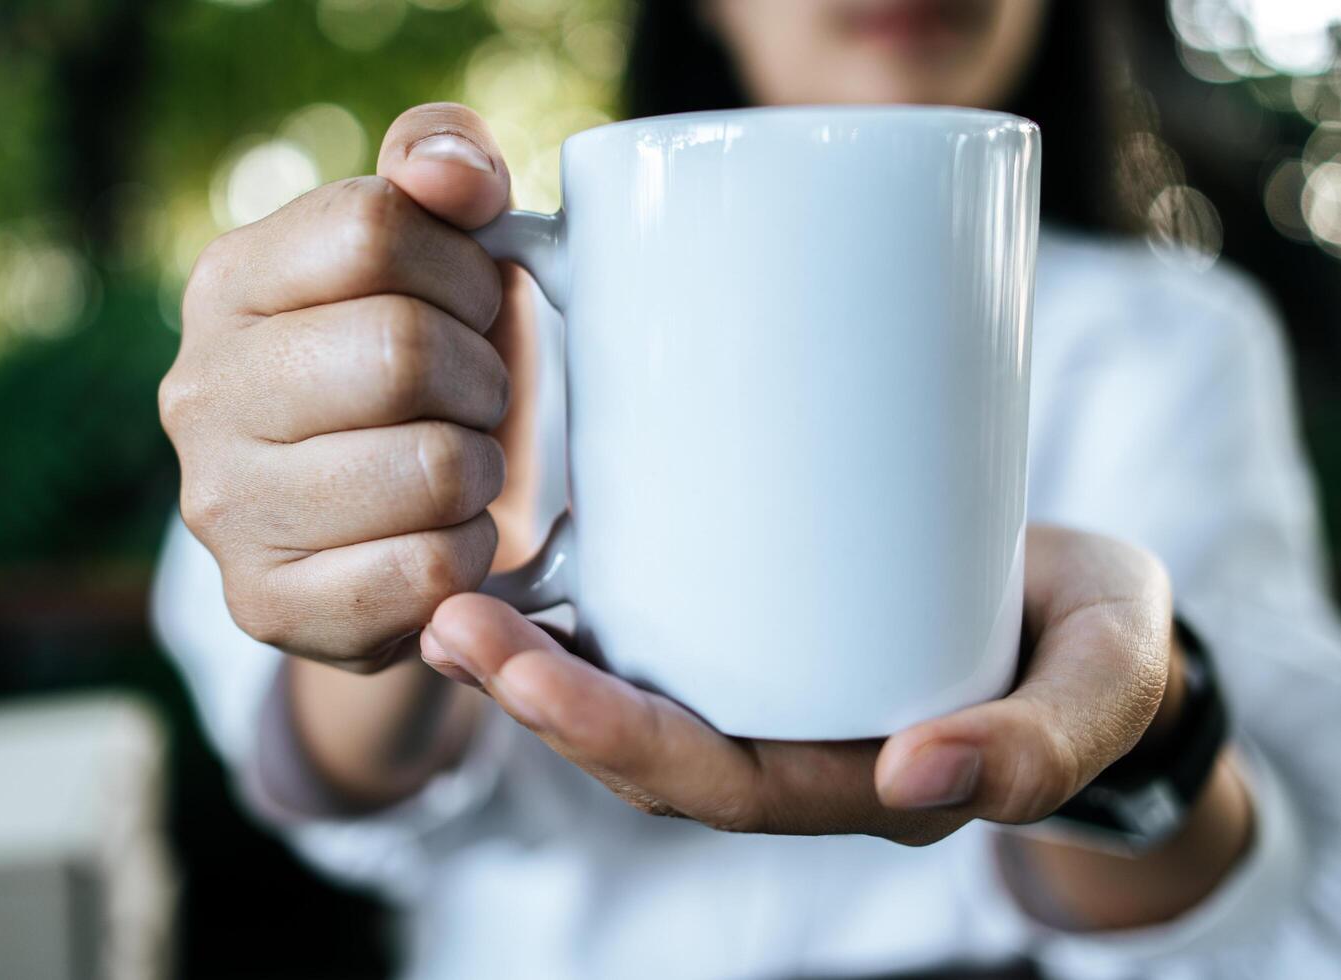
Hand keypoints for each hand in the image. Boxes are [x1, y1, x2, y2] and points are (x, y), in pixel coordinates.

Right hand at [160, 103, 528, 671]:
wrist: (379, 526)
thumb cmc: (422, 366)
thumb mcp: (435, 245)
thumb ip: (446, 161)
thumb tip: (452, 177)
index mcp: (230, 283)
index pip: (376, 227)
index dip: (464, 268)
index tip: (473, 307)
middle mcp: (200, 392)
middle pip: (403, 350)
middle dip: (482, 377)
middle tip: (476, 401)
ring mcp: (223, 508)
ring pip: (431, 466)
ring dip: (482, 469)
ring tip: (459, 468)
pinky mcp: (267, 605)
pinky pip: (425, 572)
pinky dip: (469, 555)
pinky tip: (445, 540)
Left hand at [419, 524, 1174, 843]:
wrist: (1086, 610)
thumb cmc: (1091, 642)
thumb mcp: (1105, 681)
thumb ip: (1045, 741)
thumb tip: (922, 773)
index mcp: (861, 783)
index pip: (719, 787)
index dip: (619, 742)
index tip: (533, 673)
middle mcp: (795, 755)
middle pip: (647, 752)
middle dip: (540, 701)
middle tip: (454, 624)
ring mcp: (770, 696)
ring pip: (634, 703)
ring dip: (531, 664)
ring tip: (450, 605)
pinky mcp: (757, 632)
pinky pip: (654, 647)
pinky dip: (574, 620)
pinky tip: (510, 570)